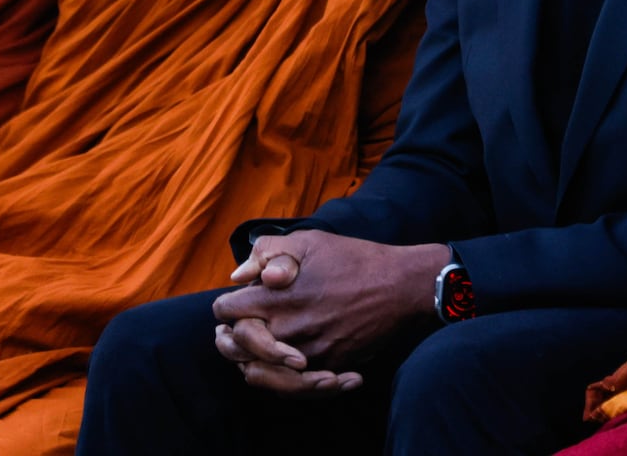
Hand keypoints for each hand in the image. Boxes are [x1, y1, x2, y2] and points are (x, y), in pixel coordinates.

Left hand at [211, 231, 445, 388]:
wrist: (400, 286)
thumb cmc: (355, 259)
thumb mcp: (310, 241)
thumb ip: (267, 252)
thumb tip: (238, 276)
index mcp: (275, 297)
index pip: (225, 311)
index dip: (225, 306)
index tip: (233, 305)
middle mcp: (286, 329)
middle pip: (235, 348)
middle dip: (231, 338)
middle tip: (233, 333)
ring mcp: (307, 352)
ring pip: (260, 373)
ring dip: (254, 363)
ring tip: (255, 355)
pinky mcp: (328, 366)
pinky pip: (295, 384)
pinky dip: (289, 378)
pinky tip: (289, 365)